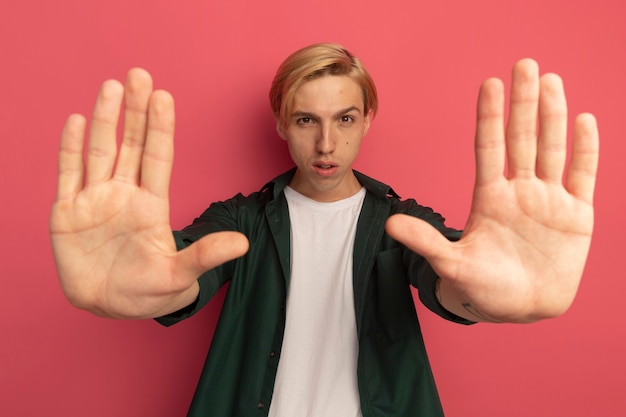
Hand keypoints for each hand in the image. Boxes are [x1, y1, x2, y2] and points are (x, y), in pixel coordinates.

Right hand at [50, 69, 248, 318]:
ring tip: (111, 87)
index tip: (164, 96)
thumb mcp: (177, 276)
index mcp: (152, 205)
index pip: (158, 157)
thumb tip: (244, 244)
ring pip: (99, 151)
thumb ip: (205, 256)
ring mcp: (95, 200)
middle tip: (139, 75)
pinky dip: (70, 148)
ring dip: (104, 119)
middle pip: (130, 144)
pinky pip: (68, 174)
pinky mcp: (67, 212)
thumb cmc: (147, 292)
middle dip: (134, 111)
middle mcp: (124, 195)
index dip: (160, 128)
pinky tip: (76, 120)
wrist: (108, 307)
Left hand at [386, 59, 598, 322]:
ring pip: (551, 148)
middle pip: (521, 138)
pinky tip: (584, 120)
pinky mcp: (576, 215)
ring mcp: (549, 200)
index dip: (490, 117)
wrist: (521, 309)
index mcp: (489, 198)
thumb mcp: (453, 264)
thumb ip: (427, 242)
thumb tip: (391, 224)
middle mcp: (519, 191)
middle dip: (523, 102)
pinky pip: (582, 175)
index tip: (489, 84)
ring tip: (552, 80)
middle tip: (524, 65)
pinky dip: (585, 150)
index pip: (489, 148)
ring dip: (553, 116)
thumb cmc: (484, 288)